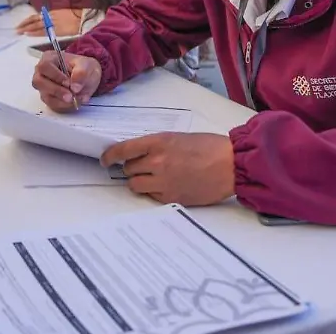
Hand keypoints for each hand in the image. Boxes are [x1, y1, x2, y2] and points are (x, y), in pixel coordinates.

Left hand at [15, 9, 81, 36]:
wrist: (83, 18)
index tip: (21, 24)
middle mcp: (49, 17)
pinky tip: (28, 34)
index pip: (36, 17)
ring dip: (26, 28)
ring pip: (36, 25)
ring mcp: (52, 23)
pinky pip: (42, 31)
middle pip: (33, 20)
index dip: (27, 20)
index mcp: (51, 13)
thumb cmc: (76, 17)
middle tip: (16, 29)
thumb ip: (54, 18)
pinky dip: (34, 32)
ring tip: (19, 31)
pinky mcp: (55, 29)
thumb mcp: (63, 14)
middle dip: (24, 24)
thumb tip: (48, 22)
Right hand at [32, 51, 100, 111]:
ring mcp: (43, 86)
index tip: (69, 83)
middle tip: (71, 96)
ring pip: (44, 95)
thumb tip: (75, 87)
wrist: (88, 77)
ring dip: (60, 100)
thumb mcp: (87, 65)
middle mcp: (42, 72)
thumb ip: (81, 72)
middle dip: (56, 90)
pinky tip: (73, 103)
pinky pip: (51, 104)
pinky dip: (63, 105)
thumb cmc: (84, 67)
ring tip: (75, 100)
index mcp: (49, 58)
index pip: (44, 66)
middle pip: (39, 82)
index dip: (55, 76)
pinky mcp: (48, 97)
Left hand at [101, 133, 235, 206]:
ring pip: (135, 184)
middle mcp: (157, 162)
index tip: (105, 159)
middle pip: (128, 169)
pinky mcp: (170, 197)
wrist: (230, 165)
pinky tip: (166, 185)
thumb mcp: (177, 138)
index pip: (123, 150)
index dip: (109, 155)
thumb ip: (156, 145)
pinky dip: (153, 191)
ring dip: (139, 181)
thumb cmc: (209, 148)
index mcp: (158, 142)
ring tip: (152, 177)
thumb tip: (138, 153)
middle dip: (132, 167)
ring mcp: (163, 182)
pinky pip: (150, 196)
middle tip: (141, 167)